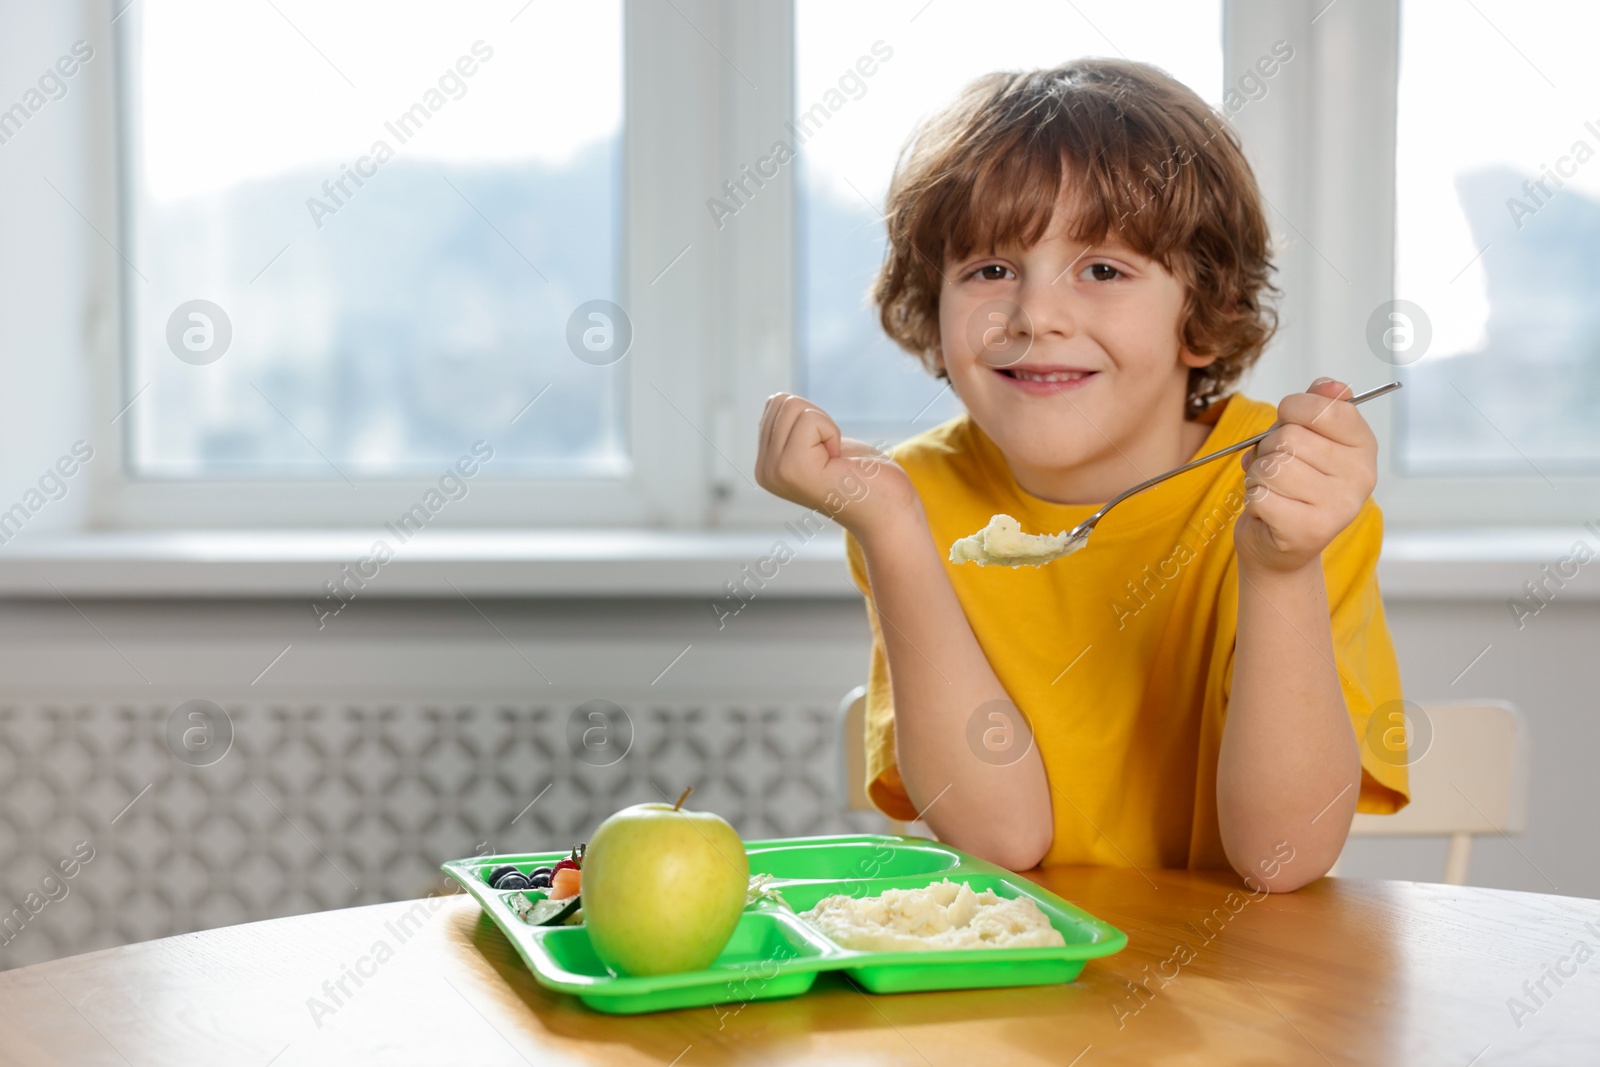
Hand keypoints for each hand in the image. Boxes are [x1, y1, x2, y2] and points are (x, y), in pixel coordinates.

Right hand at [755, 393, 918, 538]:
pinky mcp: (794, 468)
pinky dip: (832, 432)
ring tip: (834, 460)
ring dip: (826, 427)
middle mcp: (764, 471)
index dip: (812, 418)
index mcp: (766, 465)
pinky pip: (810, 419)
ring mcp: (775, 471)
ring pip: (793, 407)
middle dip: (817, 419)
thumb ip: (790, 427)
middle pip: (782, 402)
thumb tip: (776, 400)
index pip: (775, 405)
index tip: (826, 452)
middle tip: (833, 456)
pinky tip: (838, 462)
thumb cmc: (862, 477)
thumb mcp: (817, 445)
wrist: (888, 513)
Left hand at [1234, 378, 1377, 574]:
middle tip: (1276, 468)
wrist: (1280, 546)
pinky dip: (1253, 499)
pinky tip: (1269, 510)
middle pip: (1291, 438)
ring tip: (1272, 489)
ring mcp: (1339, 506)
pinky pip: (1261, 495)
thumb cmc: (1290, 485)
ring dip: (1258, 476)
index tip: (1287, 420)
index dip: (1294, 408)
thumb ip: (1318, 406)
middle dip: (1268, 449)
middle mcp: (1360, 477)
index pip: (1326, 408)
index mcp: (1364, 446)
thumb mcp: (1307, 438)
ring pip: (1273, 467)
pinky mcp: (1310, 531)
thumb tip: (1329, 385)